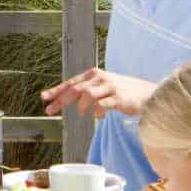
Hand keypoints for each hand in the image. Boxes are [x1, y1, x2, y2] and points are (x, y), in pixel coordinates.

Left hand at [41, 69, 155, 118]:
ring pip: (88, 95)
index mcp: (93, 75)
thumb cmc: (120, 91)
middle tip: (49, 111)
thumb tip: (63, 99)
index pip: (71, 83)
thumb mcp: (100, 87)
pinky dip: (97, 112)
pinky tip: (98, 116)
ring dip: (81, 106)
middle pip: (76, 89)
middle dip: (61, 101)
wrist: (146, 93)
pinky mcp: (120, 98)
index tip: (43, 98)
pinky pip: (103, 105)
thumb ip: (84, 92)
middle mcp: (100, 78)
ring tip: (82, 113)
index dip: (56, 91)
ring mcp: (110, 87)